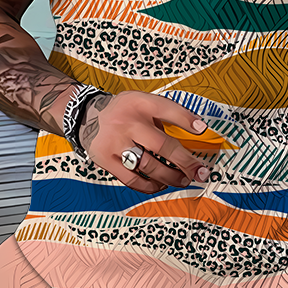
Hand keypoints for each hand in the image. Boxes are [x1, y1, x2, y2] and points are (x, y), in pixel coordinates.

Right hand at [79, 91, 212, 192]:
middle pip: (162, 145)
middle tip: (201, 172)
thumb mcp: (142, 102)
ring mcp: (115, 143)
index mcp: (138, 104)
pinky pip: (132, 179)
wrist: (86, 116)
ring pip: (149, 166)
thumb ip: (163, 115)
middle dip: (185, 161)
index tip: (202, 129)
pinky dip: (149, 185)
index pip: (166, 108)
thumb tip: (193, 135)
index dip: (186, 119)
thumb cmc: (124, 112)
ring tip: (183, 180)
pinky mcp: (106, 160)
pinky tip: (160, 184)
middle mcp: (127, 123)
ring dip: (170, 176)